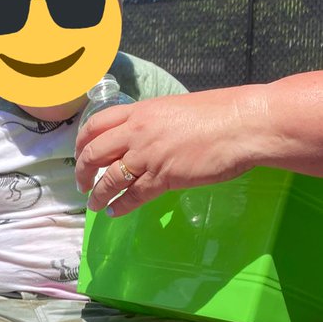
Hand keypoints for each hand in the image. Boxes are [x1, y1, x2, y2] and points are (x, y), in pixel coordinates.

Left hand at [74, 89, 261, 216]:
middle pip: (94, 153)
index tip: (79, 153)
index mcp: (139, 111)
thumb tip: (147, 136)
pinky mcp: (163, 177)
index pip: (96, 125)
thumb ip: (155, 122)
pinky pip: (133, 195)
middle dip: (82, 171)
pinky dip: (120, 205)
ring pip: (110, 179)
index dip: (82, 142)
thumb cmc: (218, 113)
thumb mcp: (176, 109)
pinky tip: (114, 212)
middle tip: (81, 183)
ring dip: (98, 194)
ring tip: (94, 204)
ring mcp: (148, 156)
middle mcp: (136, 132)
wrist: (243, 125)